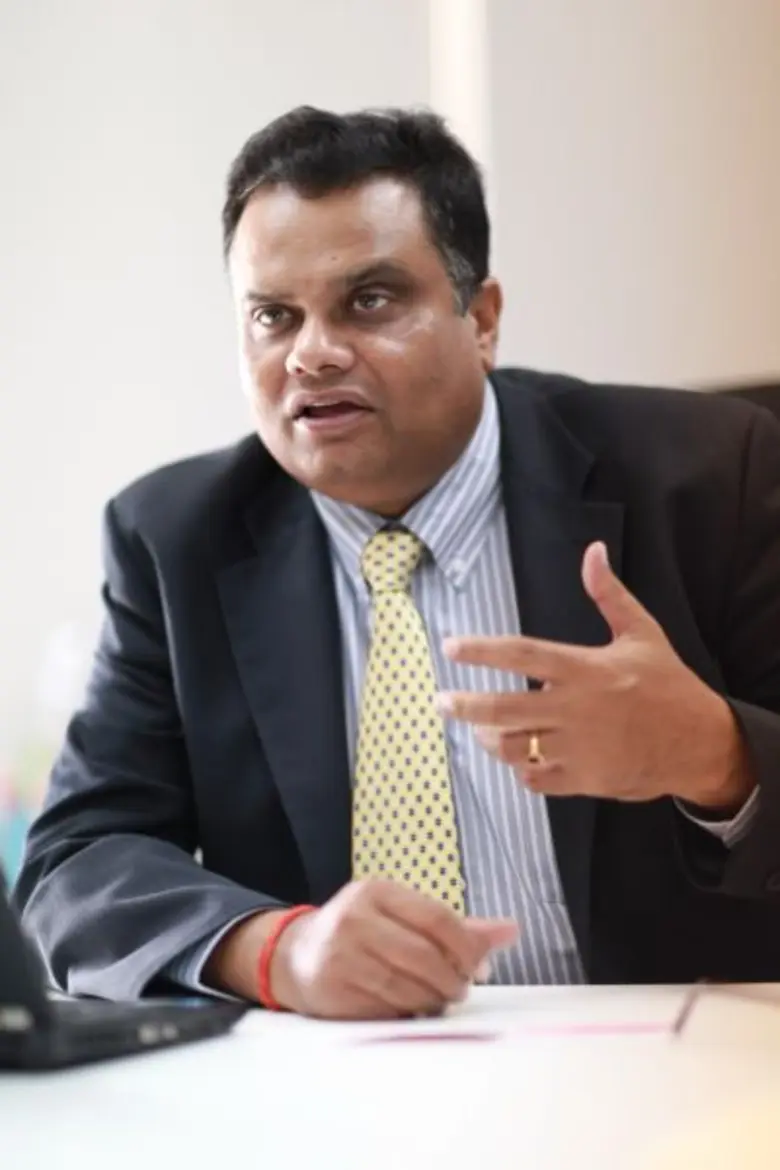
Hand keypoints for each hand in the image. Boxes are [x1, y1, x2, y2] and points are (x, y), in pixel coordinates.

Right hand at [271, 880, 516, 1019]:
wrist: (296, 956)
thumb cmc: (362, 933)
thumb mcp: (402, 915)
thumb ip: (457, 926)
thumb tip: (511, 930)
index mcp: (377, 892)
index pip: (437, 918)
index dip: (467, 948)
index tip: (478, 965)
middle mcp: (355, 919)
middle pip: (425, 957)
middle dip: (453, 979)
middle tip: (460, 988)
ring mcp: (341, 956)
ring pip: (408, 988)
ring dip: (433, 1000)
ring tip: (437, 998)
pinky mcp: (332, 991)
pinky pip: (386, 1010)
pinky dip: (407, 1014)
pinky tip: (410, 1008)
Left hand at [437, 542, 752, 810]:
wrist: (699, 743)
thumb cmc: (667, 684)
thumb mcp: (642, 633)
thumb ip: (609, 594)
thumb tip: (593, 550)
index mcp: (585, 669)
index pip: (522, 654)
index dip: (483, 650)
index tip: (450, 647)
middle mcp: (576, 709)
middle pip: (504, 709)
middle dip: (466, 706)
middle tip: (440, 702)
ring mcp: (578, 749)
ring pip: (514, 748)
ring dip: (489, 740)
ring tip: (479, 729)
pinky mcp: (584, 780)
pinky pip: (535, 779)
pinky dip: (521, 769)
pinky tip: (519, 757)